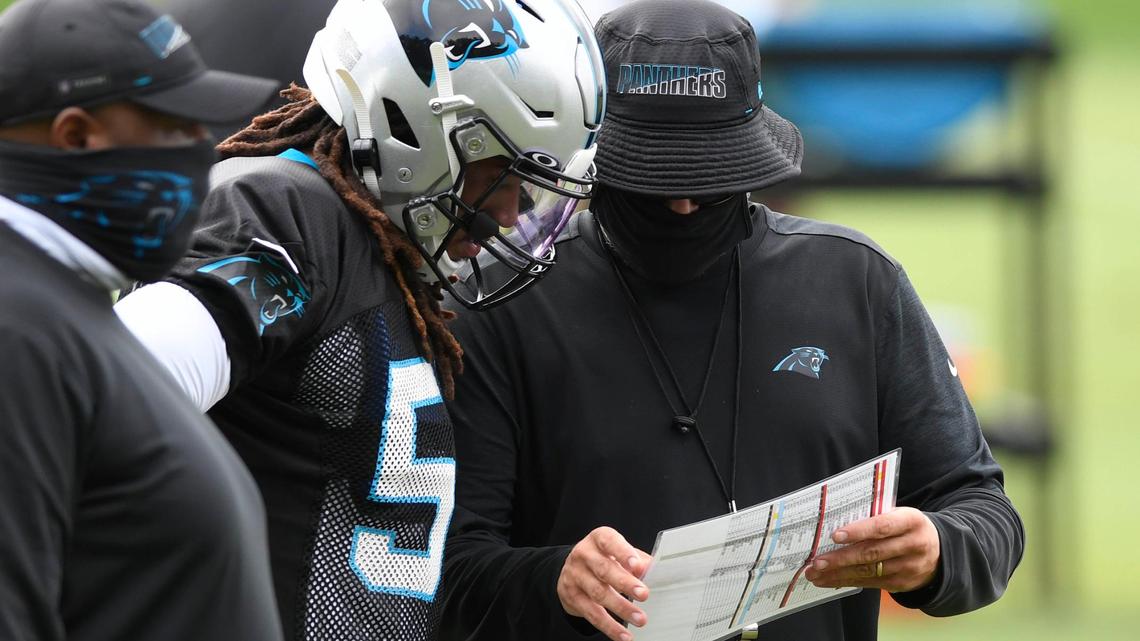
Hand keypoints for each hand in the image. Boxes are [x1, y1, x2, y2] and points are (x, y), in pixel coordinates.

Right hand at [557, 526, 653, 640]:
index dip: (623, 553)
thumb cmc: (604, 558)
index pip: (610, 542)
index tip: (637, 566)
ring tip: (640, 619)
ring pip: (598, 593)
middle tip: (644, 594)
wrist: (573, 570)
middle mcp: (583, 554)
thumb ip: (636, 560)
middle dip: (625, 583)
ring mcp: (575, 576)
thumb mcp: (619, 553)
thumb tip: (654, 570)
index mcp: (598, 538)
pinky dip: (610, 626)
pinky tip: (623, 635)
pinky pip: (592, 613)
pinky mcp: (571, 597)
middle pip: (604, 569)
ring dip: (621, 608)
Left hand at [804, 507, 939, 592]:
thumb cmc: (907, 527)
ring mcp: (908, 568)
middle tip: (817, 562)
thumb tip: (836, 519)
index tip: (835, 535)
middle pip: (872, 553)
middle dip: (841, 558)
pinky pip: (870, 583)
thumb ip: (875, 515)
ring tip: (814, 573)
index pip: (882, 526)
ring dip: (838, 574)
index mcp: (911, 521)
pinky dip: (846, 581)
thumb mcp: (900, 515)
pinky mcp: (901, 584)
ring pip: (868, 572)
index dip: (859, 531)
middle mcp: (912, 545)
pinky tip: (829, 580)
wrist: (939, 553)